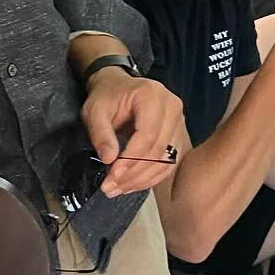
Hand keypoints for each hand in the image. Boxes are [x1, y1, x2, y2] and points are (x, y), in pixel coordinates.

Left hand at [81, 70, 183, 195]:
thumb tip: (108, 159)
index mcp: (152, 95)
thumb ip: (101, 133)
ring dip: (142, 179)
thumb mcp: (95, 110)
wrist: (119, 87)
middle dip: (134, 173)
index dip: (131, 158)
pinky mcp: (177, 137)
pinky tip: (131, 184)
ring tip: (117, 188)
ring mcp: (179, 123)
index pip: (148, 134)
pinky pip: (169, 163)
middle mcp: (172, 108)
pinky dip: (150, 178)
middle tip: (110, 186)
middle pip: (159, 150)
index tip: (113, 173)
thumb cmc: (108, 96)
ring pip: (166, 161)